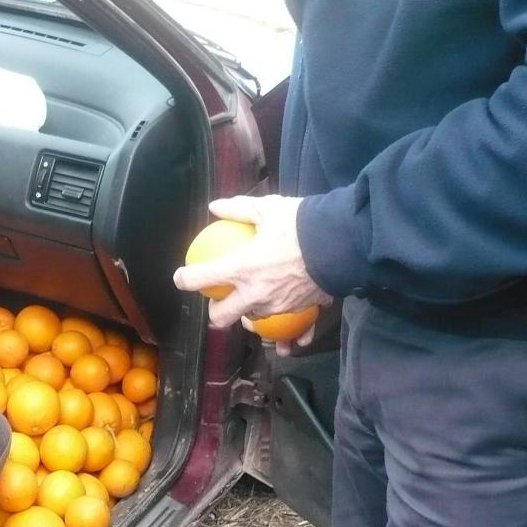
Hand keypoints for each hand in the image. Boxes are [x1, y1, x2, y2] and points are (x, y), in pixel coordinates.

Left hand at [173, 195, 331, 340]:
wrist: (344, 243)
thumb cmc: (304, 224)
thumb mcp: (268, 209)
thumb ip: (238, 209)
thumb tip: (215, 207)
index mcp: (241, 269)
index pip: (200, 280)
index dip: (185, 279)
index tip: (183, 276)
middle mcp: (254, 293)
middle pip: (221, 317)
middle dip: (215, 312)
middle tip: (219, 298)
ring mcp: (276, 306)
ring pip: (251, 318)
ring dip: (247, 311)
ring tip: (251, 296)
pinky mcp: (297, 310)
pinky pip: (280, 318)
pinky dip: (276, 312)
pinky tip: (279, 300)